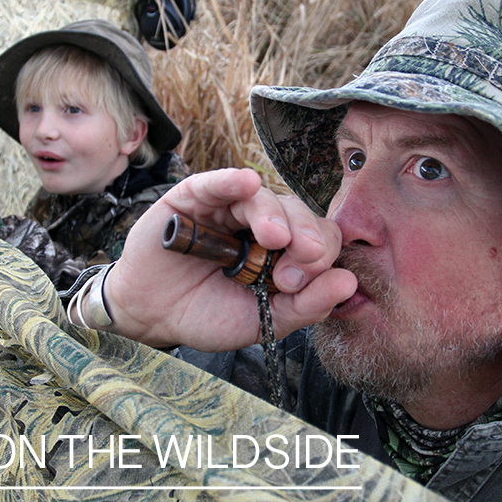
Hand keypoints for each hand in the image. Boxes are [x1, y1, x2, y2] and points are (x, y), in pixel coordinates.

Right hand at [102, 168, 356, 350]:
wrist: (152, 315)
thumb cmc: (207, 314)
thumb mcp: (262, 320)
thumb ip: (305, 305)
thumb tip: (349, 283)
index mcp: (285, 251)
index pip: (320, 238)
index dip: (320, 256)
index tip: (298, 284)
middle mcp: (261, 223)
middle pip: (298, 213)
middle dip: (305, 235)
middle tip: (300, 260)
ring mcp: (228, 206)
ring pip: (262, 197)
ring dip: (273, 215)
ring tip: (275, 238)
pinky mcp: (194, 196)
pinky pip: (216, 182)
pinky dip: (232, 181)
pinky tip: (246, 182)